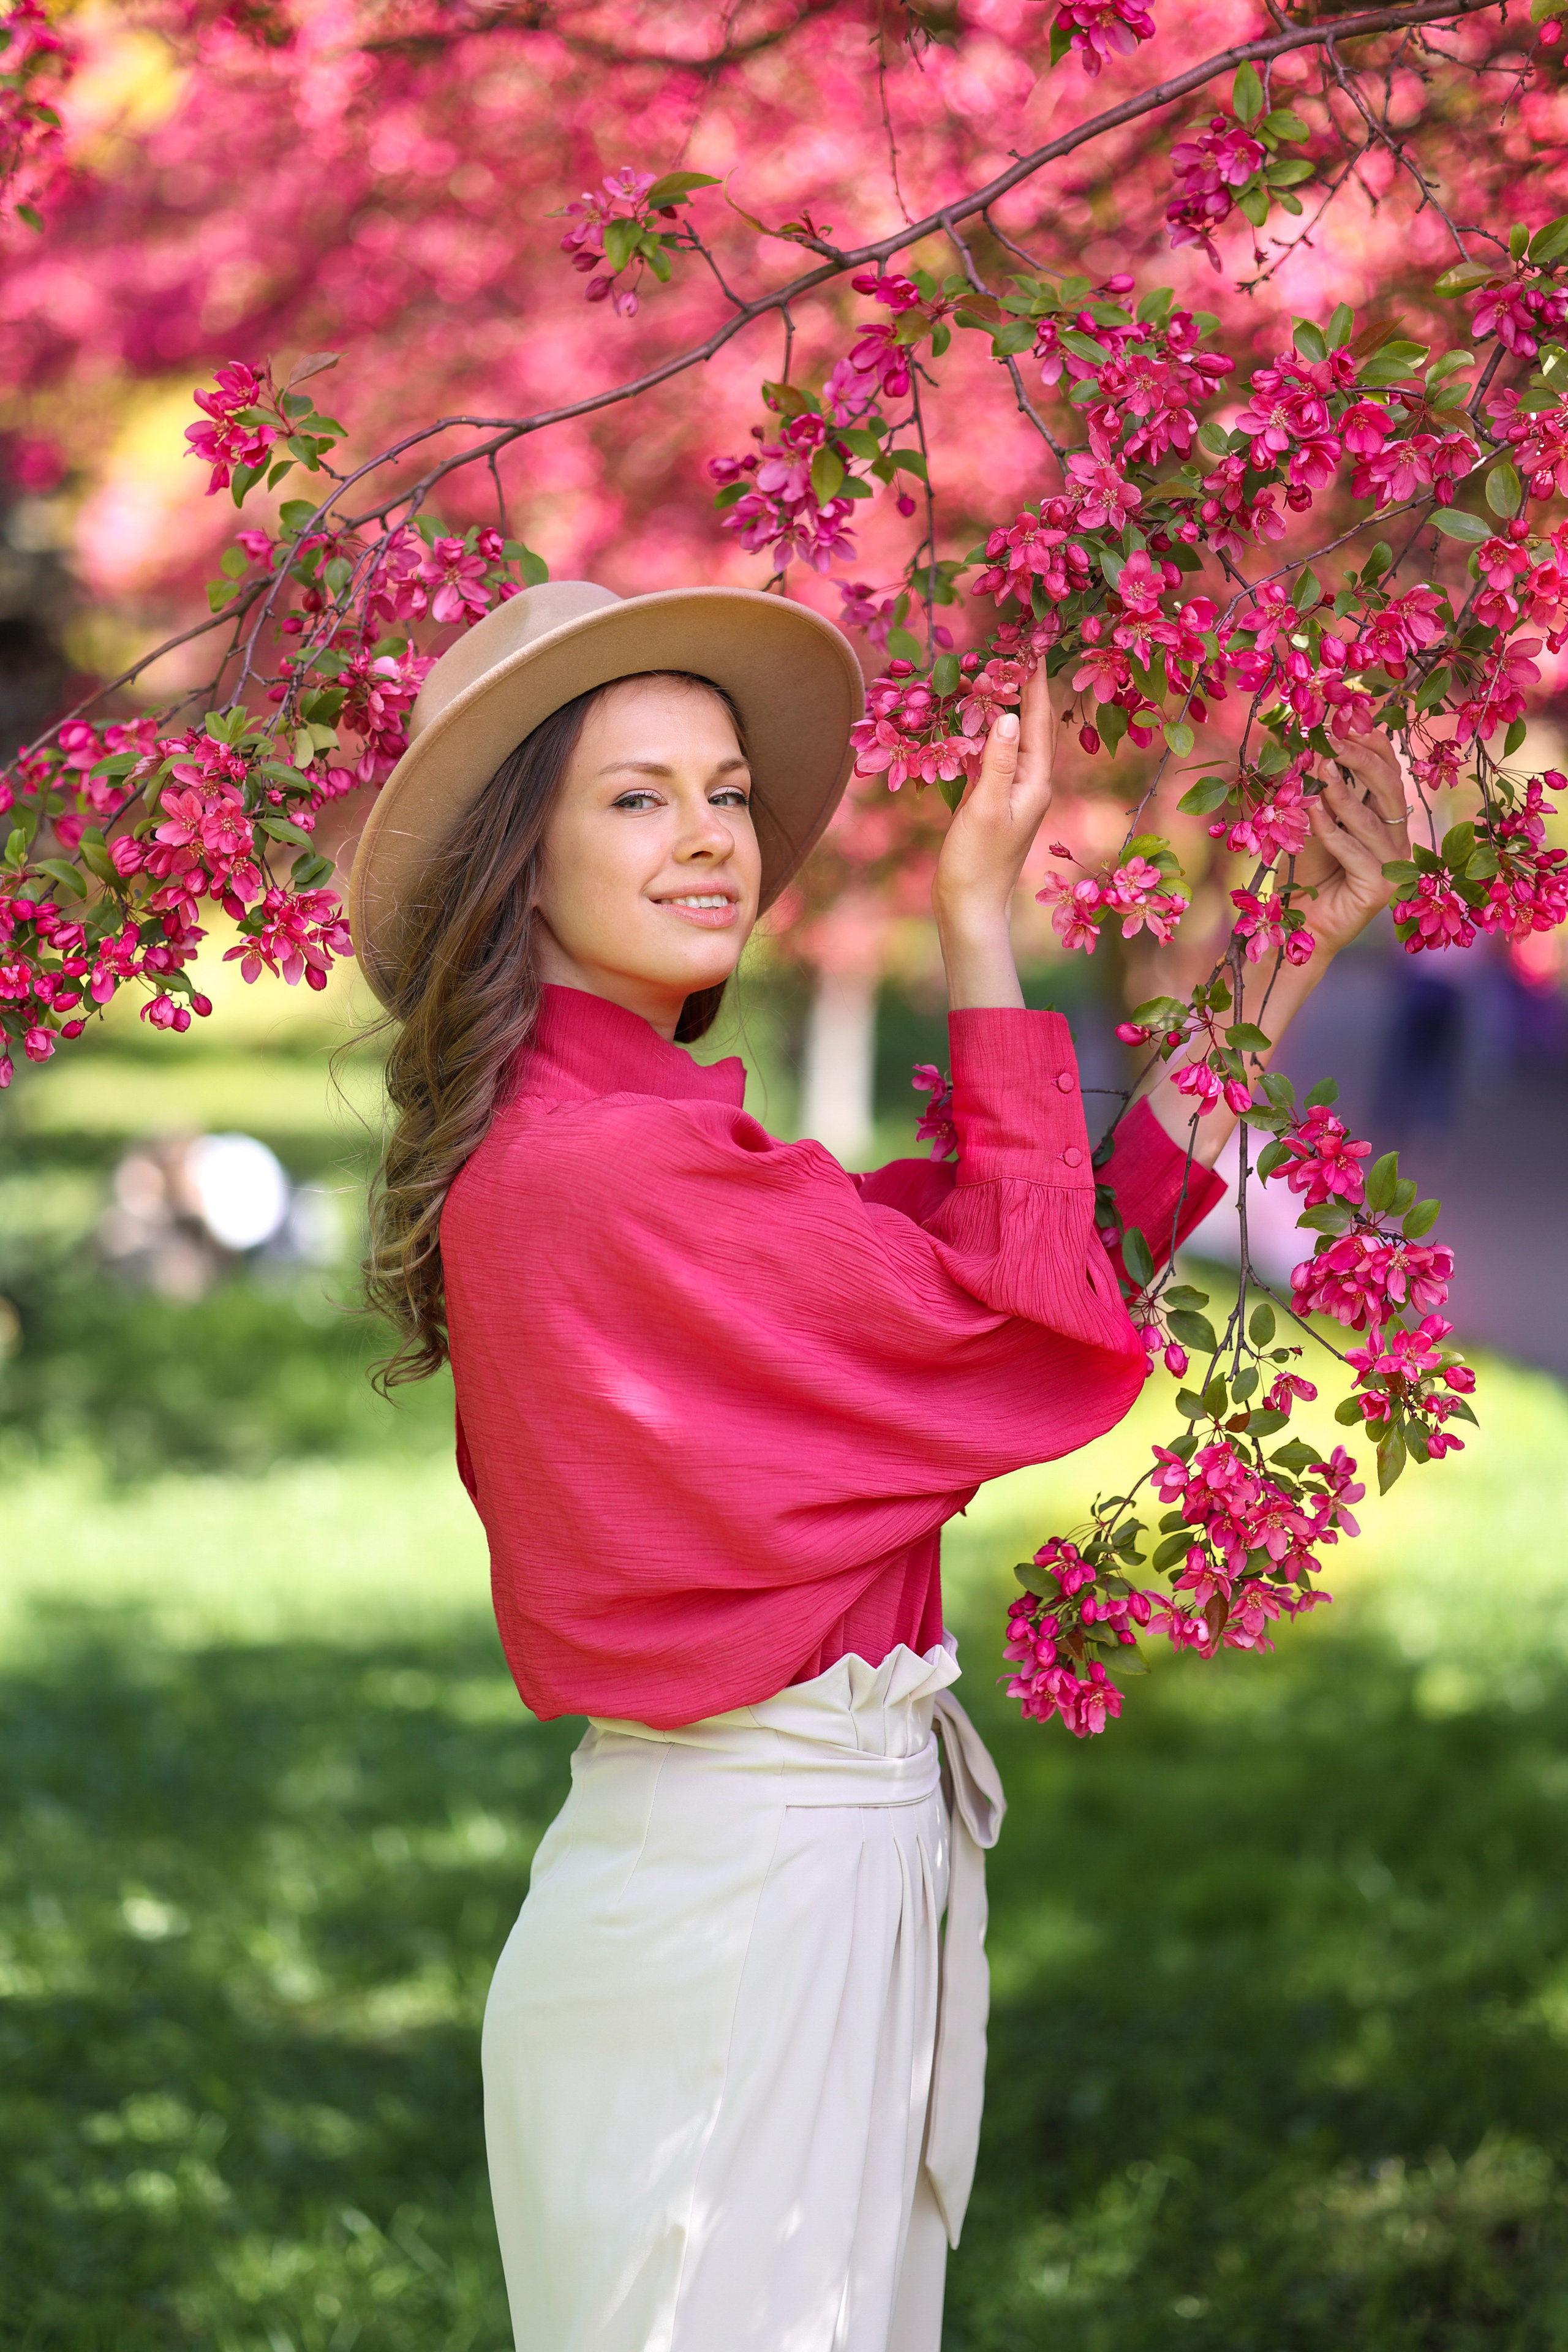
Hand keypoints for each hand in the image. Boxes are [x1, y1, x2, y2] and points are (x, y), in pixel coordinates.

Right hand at [932, 662, 1056, 945]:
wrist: (969, 906)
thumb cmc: (977, 861)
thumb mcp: (987, 808)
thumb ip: (998, 761)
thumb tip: (1008, 714)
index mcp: (1036, 781)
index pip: (1041, 720)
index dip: (1037, 681)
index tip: (1033, 644)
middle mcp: (1031, 782)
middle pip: (1033, 724)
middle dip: (1025, 686)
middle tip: (1015, 648)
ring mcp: (1013, 791)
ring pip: (1014, 738)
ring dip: (1007, 705)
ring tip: (997, 672)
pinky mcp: (994, 800)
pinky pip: (996, 755)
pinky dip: (989, 732)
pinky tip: (979, 718)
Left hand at [1292, 732, 1410, 956]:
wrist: (1301, 926)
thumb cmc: (1307, 876)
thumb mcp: (1312, 826)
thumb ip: (1321, 796)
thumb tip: (1314, 750)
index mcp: (1386, 821)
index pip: (1389, 776)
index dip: (1375, 747)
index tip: (1351, 721)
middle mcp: (1396, 840)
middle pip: (1390, 790)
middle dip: (1362, 760)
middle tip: (1334, 739)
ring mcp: (1393, 865)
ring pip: (1372, 819)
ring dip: (1344, 791)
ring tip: (1322, 765)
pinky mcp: (1379, 887)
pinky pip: (1355, 851)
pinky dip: (1333, 830)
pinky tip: (1313, 812)